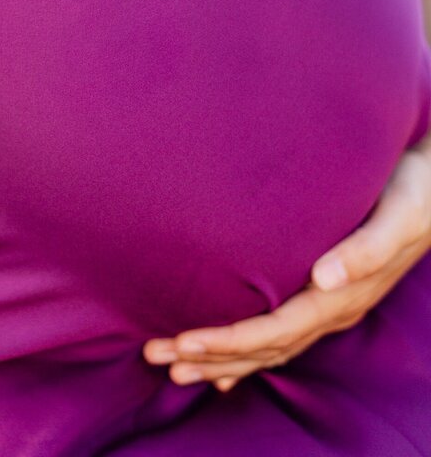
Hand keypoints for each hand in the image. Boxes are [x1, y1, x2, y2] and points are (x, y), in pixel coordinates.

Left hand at [142, 139, 430, 390]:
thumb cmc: (415, 194)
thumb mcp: (398, 216)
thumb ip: (366, 250)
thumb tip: (325, 277)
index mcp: (341, 297)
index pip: (275, 330)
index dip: (229, 342)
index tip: (184, 342)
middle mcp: (332, 309)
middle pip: (263, 348)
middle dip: (210, 356)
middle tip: (156, 358)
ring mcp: (330, 305)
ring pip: (268, 345)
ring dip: (220, 358)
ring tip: (173, 364)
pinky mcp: (326, 291)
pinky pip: (281, 333)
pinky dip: (248, 353)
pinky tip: (222, 366)